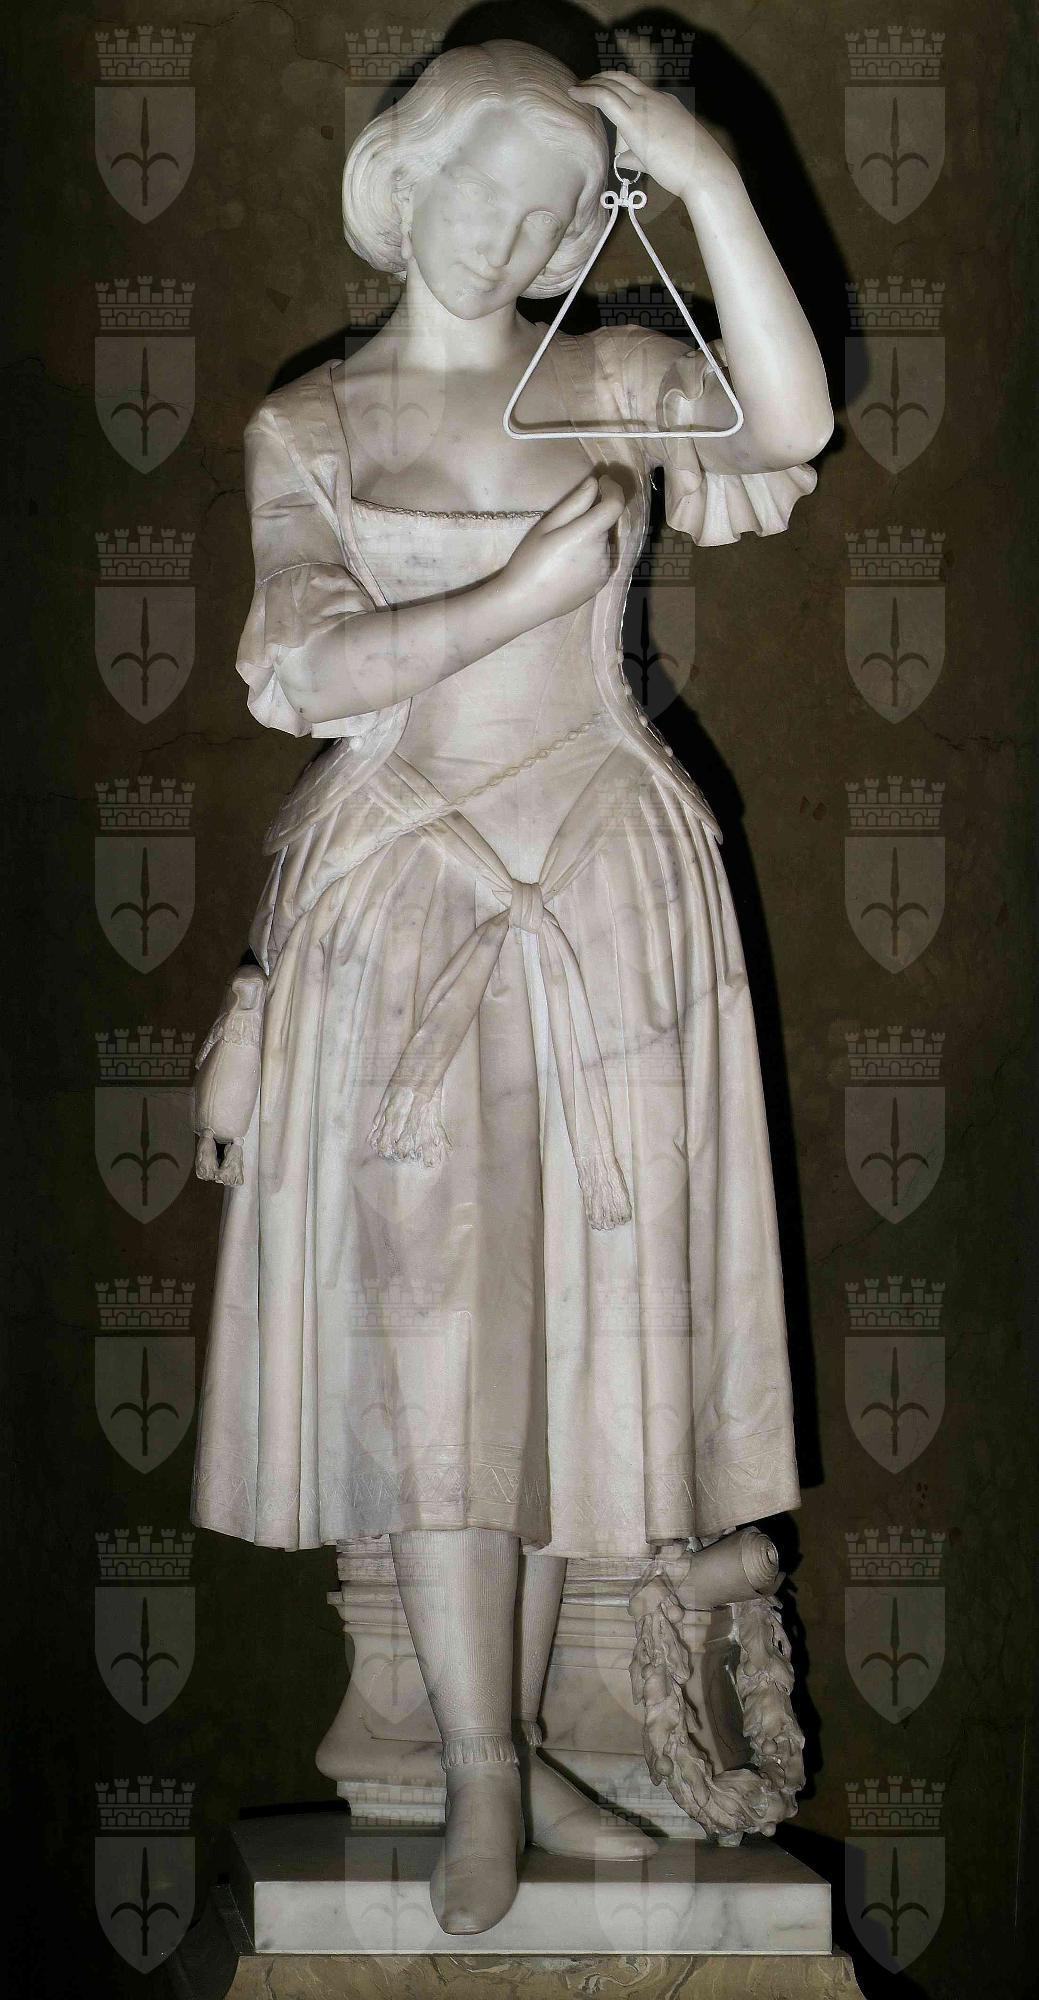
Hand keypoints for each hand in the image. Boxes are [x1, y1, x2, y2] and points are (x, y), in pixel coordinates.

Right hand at [501, 475, 625, 620]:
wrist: (525, 603)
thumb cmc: (529, 561)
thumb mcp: (547, 526)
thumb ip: (575, 503)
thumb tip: (594, 483)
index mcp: (588, 534)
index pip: (615, 504)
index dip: (613, 489)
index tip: (603, 482)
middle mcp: (603, 552)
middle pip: (606, 524)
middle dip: (593, 518)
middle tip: (565, 527)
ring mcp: (604, 570)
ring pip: (603, 543)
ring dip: (592, 538)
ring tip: (563, 550)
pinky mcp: (601, 584)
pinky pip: (602, 561)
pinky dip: (591, 556)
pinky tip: (569, 565)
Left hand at [567, 72, 733, 201]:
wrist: (704, 170)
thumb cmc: (689, 169)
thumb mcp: (665, 157)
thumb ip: (640, 155)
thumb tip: (621, 159)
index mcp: (666, 103)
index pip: (637, 89)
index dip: (617, 85)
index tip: (604, 89)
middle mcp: (655, 99)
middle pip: (622, 80)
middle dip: (601, 79)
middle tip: (585, 83)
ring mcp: (645, 106)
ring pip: (612, 84)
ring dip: (591, 84)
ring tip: (576, 89)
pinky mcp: (634, 119)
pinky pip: (605, 97)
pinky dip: (588, 93)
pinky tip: (574, 93)